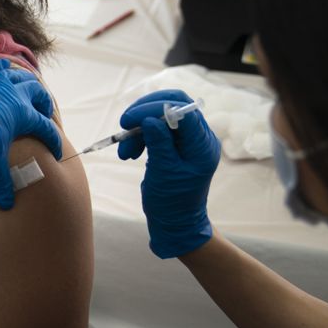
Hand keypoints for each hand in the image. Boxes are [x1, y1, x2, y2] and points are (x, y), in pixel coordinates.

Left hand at [0, 59, 62, 209]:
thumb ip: (2, 183)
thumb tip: (6, 203)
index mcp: (23, 114)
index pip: (46, 128)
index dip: (54, 142)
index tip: (56, 151)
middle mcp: (12, 93)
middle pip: (37, 92)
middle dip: (43, 102)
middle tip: (43, 112)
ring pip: (17, 74)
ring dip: (24, 81)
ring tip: (26, 88)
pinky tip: (2, 67)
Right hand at [117, 89, 220, 258]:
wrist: (174, 222)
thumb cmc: (172, 202)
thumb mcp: (164, 172)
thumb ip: (159, 143)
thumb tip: (149, 118)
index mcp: (202, 145)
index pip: (183, 111)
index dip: (155, 108)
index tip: (129, 119)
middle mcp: (199, 138)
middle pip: (174, 105)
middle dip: (146, 112)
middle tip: (125, 123)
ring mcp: (188, 141)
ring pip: (161, 117)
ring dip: (139, 129)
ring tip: (126, 151)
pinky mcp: (175, 145)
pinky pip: (156, 130)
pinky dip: (140, 137)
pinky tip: (130, 152)